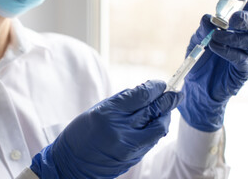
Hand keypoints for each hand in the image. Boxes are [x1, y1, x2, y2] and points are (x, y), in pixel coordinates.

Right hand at [30, 80, 182, 177]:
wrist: (72, 164)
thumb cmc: (81, 133)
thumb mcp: (97, 110)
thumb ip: (122, 101)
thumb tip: (145, 91)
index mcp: (108, 114)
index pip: (141, 96)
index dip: (155, 87)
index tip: (160, 84)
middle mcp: (121, 131)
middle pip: (154, 111)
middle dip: (169, 100)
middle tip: (175, 93)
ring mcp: (129, 147)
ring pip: (159, 128)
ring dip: (166, 115)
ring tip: (168, 106)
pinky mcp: (134, 158)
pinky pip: (153, 140)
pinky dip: (158, 128)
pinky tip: (157, 121)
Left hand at [178, 0, 247, 131]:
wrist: (196, 87)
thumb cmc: (199, 61)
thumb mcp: (197, 41)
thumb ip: (203, 28)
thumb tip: (209, 18)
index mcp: (234, 27)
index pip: (247, 5)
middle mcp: (245, 37)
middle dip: (246, 17)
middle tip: (231, 19)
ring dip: (230, 36)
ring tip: (213, 39)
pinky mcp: (245, 68)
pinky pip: (243, 57)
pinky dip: (228, 50)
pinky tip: (216, 48)